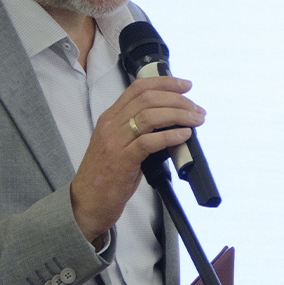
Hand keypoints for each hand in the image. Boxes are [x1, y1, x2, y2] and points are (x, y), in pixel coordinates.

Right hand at [69, 75, 203, 243]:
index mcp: (111, 117)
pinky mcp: (121, 161)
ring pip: (150, 116)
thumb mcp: (120, 144)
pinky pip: (147, 141)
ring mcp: (115, 142)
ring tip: (195, 120)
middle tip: (196, 109)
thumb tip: (173, 122)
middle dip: (178, 100)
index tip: (186, 86)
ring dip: (178, 115)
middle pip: (148, 99)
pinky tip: (184, 135)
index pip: (139, 88)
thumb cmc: (106, 174)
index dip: (165, 83)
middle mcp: (111, 124)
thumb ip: (139, 130)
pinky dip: (169, 135)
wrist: (87, 202)